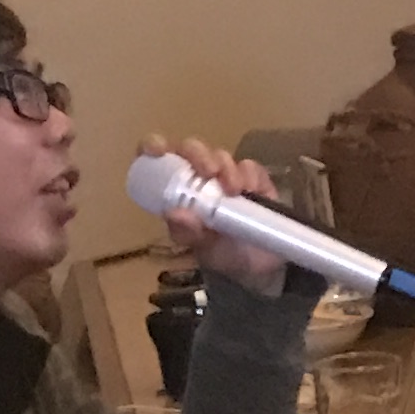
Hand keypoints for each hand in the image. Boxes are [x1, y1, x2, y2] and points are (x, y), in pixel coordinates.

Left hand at [145, 136, 287, 295]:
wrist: (261, 268)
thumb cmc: (223, 255)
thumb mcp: (202, 249)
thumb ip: (188, 233)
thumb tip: (174, 214)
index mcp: (177, 193)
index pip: (158, 161)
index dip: (153, 146)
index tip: (157, 150)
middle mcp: (199, 179)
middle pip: (192, 149)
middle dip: (199, 154)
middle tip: (209, 172)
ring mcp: (227, 177)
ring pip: (220, 155)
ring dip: (226, 167)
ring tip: (235, 191)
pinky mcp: (254, 179)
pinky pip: (249, 166)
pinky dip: (250, 175)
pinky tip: (252, 191)